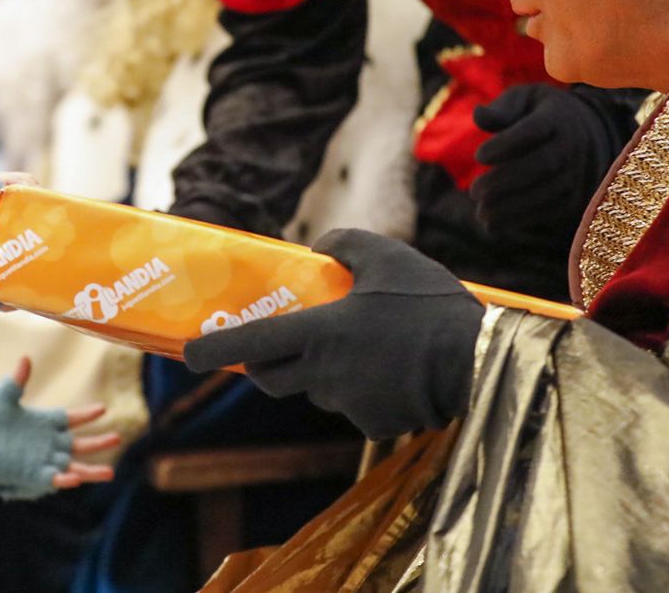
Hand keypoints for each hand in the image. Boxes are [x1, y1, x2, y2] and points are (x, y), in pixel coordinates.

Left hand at [0, 357, 117, 500]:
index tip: (103, 409)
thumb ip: (17, 381)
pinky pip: (54, 479)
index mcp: (47, 422)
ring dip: (92, 470)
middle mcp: (50, 442)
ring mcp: (45, 460)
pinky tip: (75, 479)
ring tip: (111, 472)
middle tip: (118, 437)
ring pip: (75, 466)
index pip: (73, 418)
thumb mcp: (4, 396)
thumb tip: (26, 359)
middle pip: (81, 444)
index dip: (88, 414)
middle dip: (100, 442)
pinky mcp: (35, 475)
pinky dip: (65, 480)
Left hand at [184, 229, 483, 439]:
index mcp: (321, 332)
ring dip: (323, 373)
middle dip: (264, 366)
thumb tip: (322, 244)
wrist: (481, 359)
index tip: (187, 354)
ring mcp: (348, 403)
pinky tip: (394, 370)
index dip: (213, 351)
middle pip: (272, 379)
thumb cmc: (431, 303)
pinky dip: (362, 390)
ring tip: (366, 346)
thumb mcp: (389, 256)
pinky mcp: (373, 424)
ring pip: (317, 390)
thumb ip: (346, 244)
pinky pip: (354, 406)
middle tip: (276, 345)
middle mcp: (325, 373)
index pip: (251, 346)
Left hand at [471, 84, 639, 248]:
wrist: (585, 135)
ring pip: (546, 192)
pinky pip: (549, 212)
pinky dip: (519, 220)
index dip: (506, 144)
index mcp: (558, 117)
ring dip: (510, 206)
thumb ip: (501, 108)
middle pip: (541, 165)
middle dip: (504, 181)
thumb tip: (478, 115)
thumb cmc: (540, 115)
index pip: (534, 129)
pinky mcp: (574, 198)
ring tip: (480, 211)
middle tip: (474, 191)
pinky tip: (493, 224)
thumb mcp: (523, 100)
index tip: (479, 156)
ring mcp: (576, 174)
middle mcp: (572, 146)